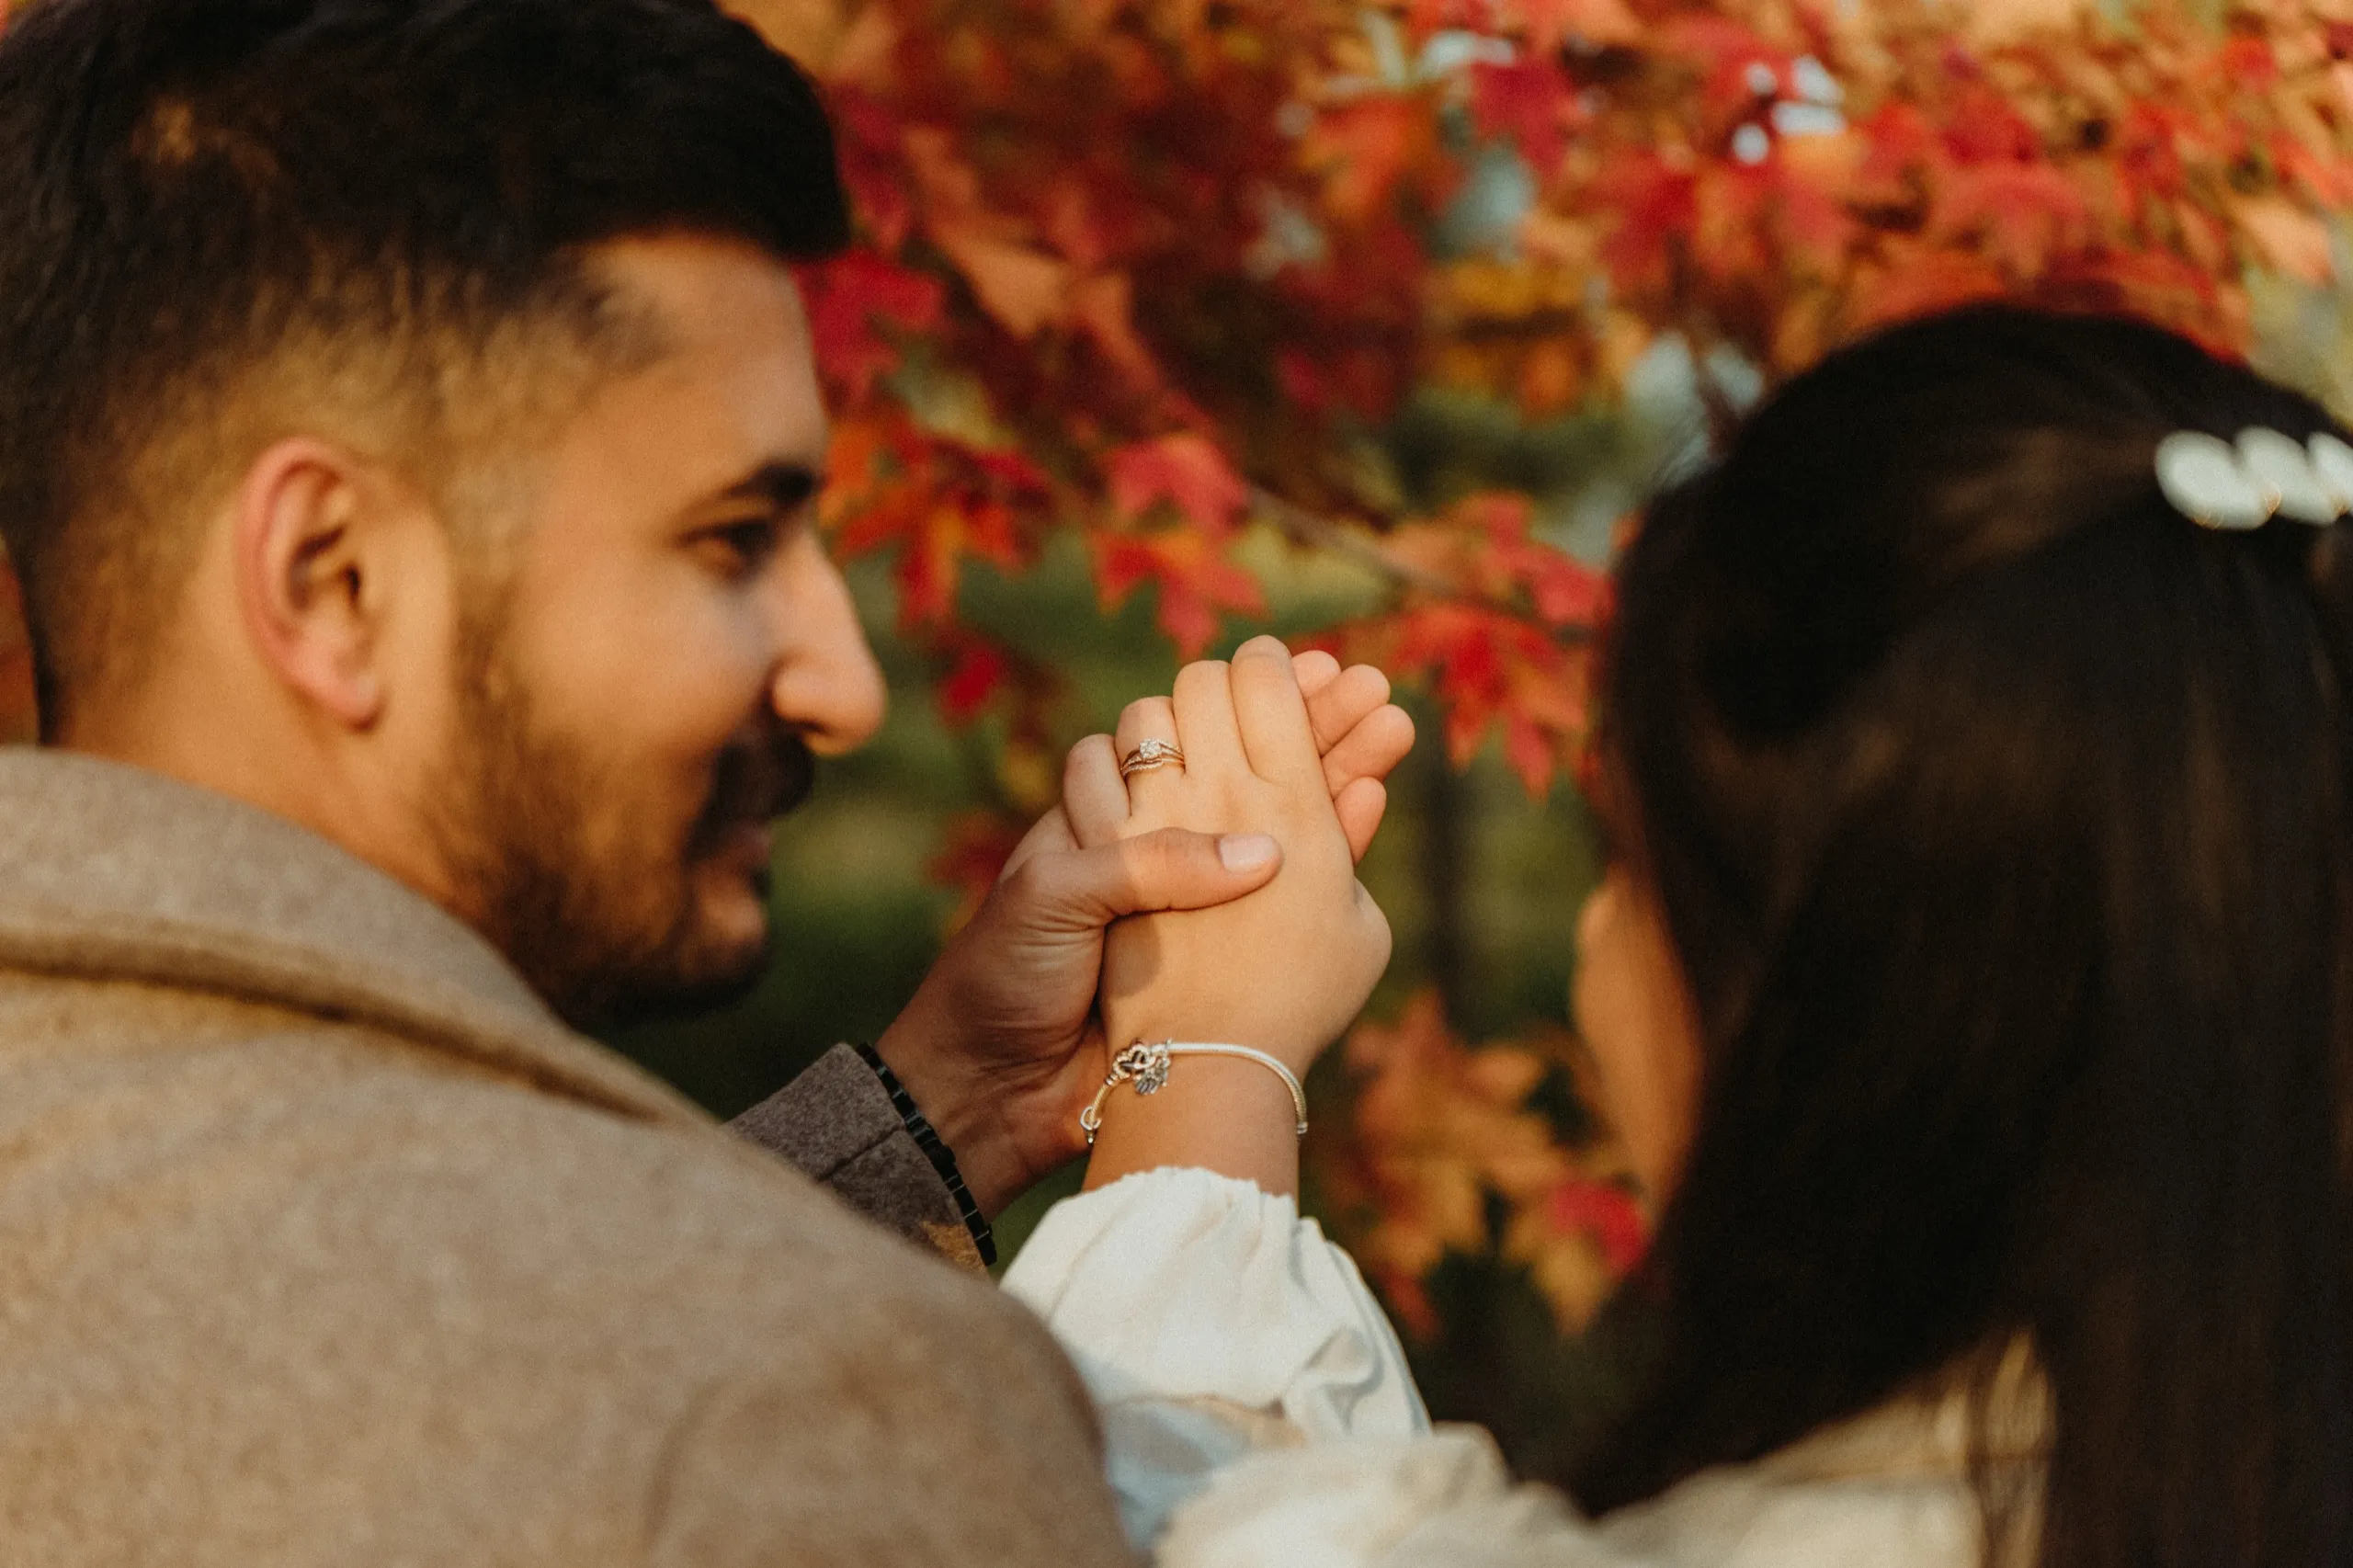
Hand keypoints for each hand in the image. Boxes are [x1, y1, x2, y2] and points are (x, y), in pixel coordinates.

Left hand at [875, 650, 1412, 1214]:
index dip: (1254, 692)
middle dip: (1315, 716)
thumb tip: (1260, 855)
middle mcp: (1166, 838)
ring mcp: (1204, 893)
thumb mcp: (1057, 895)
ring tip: (1391, 728)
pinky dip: (1340, 841)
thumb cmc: (1009, 976)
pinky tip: (1371, 801)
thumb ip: (1147, 862)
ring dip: (1342, 765)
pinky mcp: (1231, 947)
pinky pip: (1301, 886)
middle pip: (1257, 757)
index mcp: (1113, 805)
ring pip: (1291, 812)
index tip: (1310, 666)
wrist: (1001, 1084)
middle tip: (1370, 688)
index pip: (1200, 726)